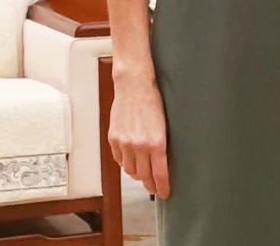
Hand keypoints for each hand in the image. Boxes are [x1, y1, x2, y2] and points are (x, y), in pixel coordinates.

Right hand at [107, 74, 170, 198]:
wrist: (134, 85)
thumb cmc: (154, 101)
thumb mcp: (165, 124)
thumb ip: (161, 144)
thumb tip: (162, 161)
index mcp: (156, 142)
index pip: (159, 173)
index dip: (162, 186)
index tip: (165, 193)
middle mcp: (139, 146)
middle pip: (144, 175)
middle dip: (150, 184)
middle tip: (155, 188)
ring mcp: (124, 143)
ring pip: (130, 170)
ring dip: (137, 174)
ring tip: (144, 174)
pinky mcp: (114, 138)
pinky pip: (119, 160)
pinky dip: (125, 163)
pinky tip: (131, 162)